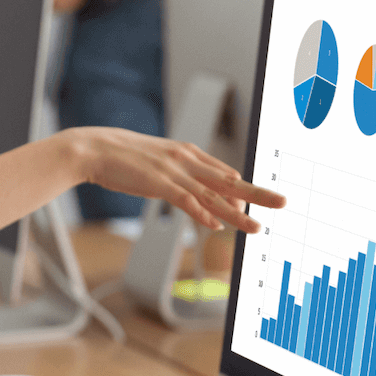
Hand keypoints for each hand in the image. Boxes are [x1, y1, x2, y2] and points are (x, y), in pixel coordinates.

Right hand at [61, 127, 285, 231]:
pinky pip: (186, 201)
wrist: (92, 148)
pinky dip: (201, 214)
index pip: (222, 174)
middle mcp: (186, 160)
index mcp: (186, 153)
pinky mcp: (159, 183)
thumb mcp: (153, 161)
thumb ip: (174, 173)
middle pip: (228, 181)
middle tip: (282, 202)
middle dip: (257, 194)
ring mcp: (174, 172)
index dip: (243, 189)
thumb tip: (188, 189)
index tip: (261, 199)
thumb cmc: (118, 156)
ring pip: (213, 195)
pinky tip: (215, 225)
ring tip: (256, 227)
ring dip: (236, 214)